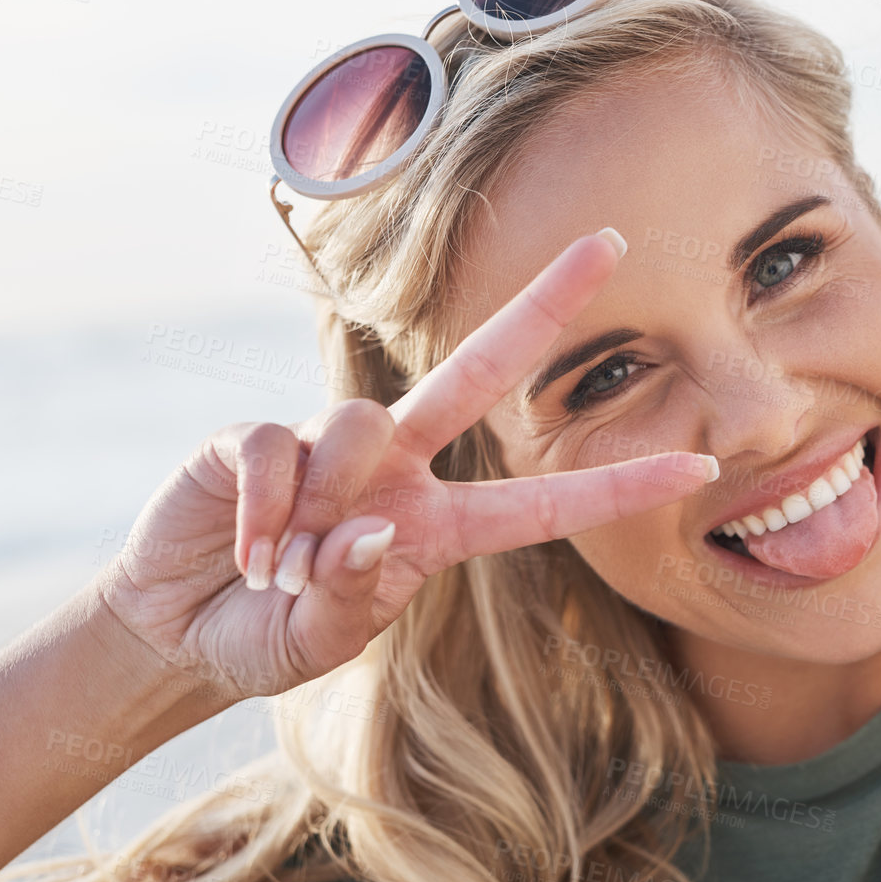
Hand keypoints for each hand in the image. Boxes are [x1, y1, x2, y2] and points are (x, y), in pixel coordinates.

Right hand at [95, 229, 715, 703]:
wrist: (176, 632)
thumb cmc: (267, 637)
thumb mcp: (320, 641)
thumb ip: (352, 596)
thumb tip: (377, 528)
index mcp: (435, 528)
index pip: (543, 504)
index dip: (620, 486)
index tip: (705, 465)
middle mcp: (396, 471)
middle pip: (480, 370)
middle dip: (544, 305)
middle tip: (613, 240)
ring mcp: (329, 447)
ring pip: (362, 426)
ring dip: (324, 510)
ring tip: (284, 571)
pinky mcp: (257, 436)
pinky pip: (278, 450)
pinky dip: (264, 513)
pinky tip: (248, 552)